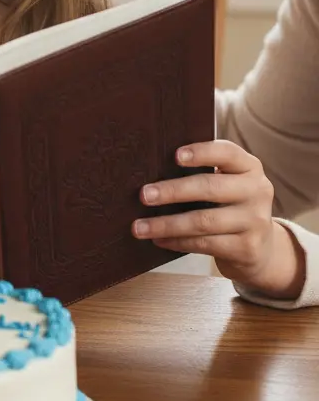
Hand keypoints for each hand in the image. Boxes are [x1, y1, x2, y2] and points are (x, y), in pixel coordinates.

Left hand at [133, 140, 305, 299]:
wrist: (261, 247)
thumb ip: (202, 171)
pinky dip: (177, 241)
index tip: (175, 155)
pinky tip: (158, 240)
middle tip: (143, 195)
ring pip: (203, 221)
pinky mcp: (247, 248)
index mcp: (249, 167)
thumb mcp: (226, 182)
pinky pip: (205, 244)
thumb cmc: (228, 204)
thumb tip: (151, 168)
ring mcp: (254, 221)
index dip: (201, 153)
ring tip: (139, 227)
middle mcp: (257, 191)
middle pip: (210, 188)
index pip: (227, 153)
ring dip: (166, 224)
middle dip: (172, 191)